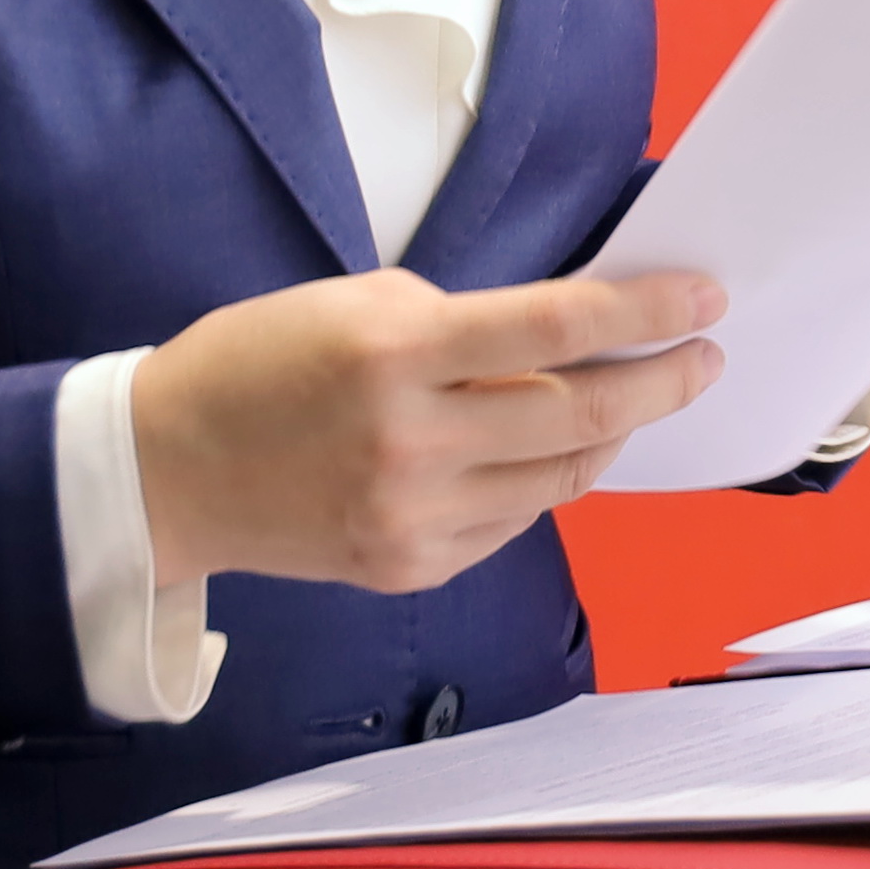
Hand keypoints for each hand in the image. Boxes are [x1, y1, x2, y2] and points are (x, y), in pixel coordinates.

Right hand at [127, 268, 726, 593]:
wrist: (166, 471)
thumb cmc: (259, 363)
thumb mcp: (358, 303)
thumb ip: (462, 321)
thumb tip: (564, 337)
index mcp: (398, 354)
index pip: (557, 328)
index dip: (644, 311)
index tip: (704, 300)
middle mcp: (413, 442)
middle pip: (582, 413)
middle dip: (662, 381)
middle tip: (702, 357)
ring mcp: (413, 516)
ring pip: (560, 479)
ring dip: (612, 435)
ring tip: (633, 400)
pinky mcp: (409, 567)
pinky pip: (512, 523)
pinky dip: (543, 483)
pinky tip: (551, 452)